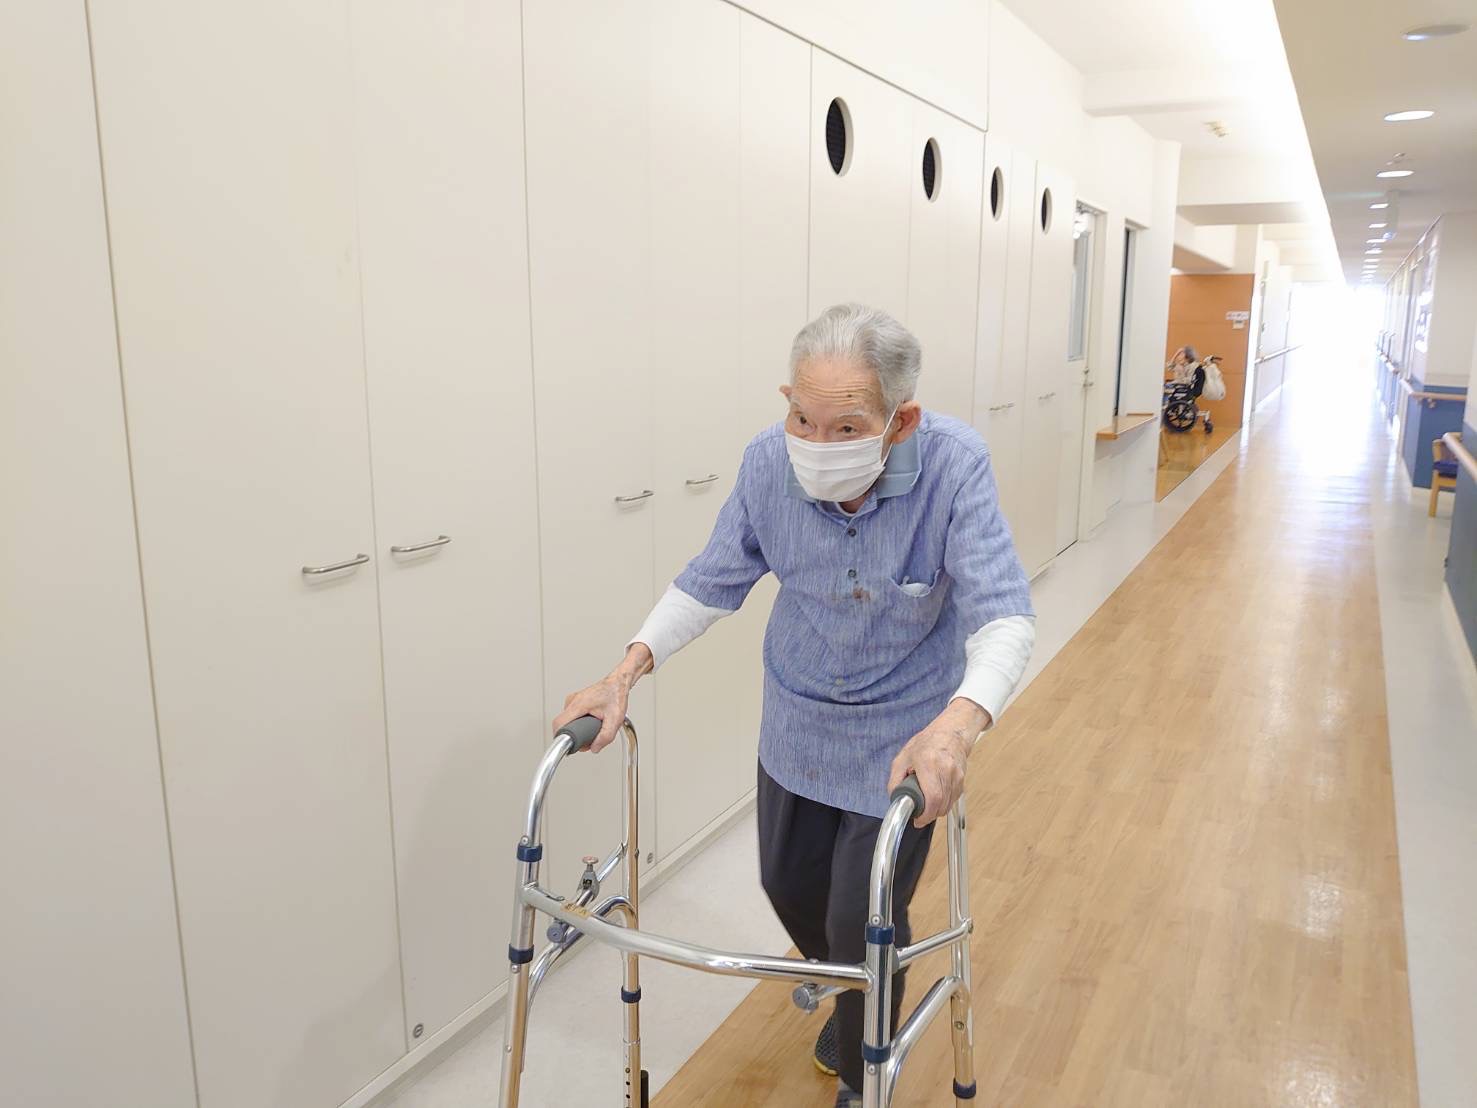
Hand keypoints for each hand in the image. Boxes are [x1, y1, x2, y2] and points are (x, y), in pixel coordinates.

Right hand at [553, 643, 651, 752]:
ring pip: (567, 722)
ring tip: (592, 727)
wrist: (618, 684)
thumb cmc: (615, 696)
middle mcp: (572, 701)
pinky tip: (589, 722)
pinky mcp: (575, 702)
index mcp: (578, 704)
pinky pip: (571, 717)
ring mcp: (572, 701)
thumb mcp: (615, 720)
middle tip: (588, 738)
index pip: (558, 724)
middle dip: (574, 736)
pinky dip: (578, 723)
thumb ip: (605, 736)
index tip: (569, 746)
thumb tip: (594, 748)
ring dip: (577, 729)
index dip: (561, 738)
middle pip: (562, 725)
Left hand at [886, 699, 989, 826]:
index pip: (933, 797)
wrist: (950, 732)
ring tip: (927, 803)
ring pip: (948, 805)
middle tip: (920, 814)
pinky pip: (953, 799)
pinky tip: (936, 795)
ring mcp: (956, 775)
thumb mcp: (903, 758)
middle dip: (929, 815)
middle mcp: (945, 770)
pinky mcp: (962, 779)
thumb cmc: (927, 743)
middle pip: (941, 805)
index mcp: (928, 763)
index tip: (918, 820)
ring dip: (936, 810)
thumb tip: (895, 798)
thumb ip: (895, 780)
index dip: (926, 814)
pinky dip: (944, 803)